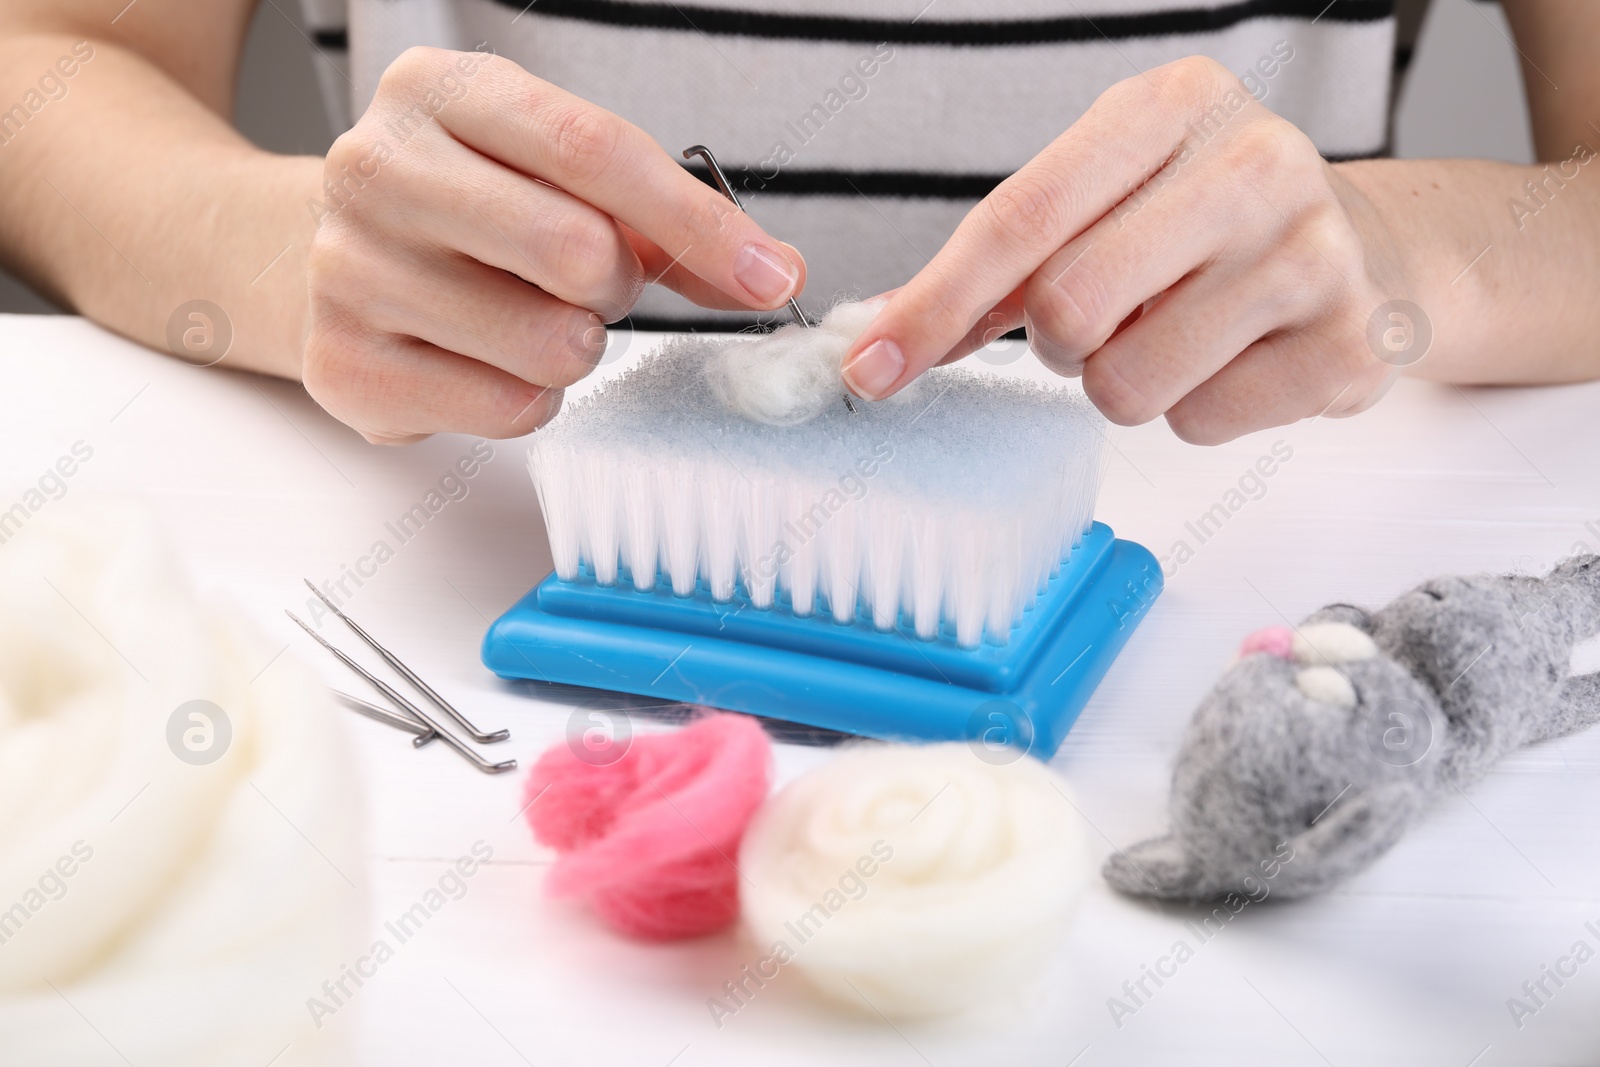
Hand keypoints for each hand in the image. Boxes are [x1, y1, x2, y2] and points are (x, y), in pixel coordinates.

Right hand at [304, 47, 805, 442]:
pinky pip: (508, 407)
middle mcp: (376, 167)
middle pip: (575, 250)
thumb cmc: (474, 211)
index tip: (767, 275)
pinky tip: (488, 360)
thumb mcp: (560, 179)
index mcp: (440, 91)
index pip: (595, 149)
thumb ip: (666, 220)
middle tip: (590, 286)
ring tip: (528, 317)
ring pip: (549, 342)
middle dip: (616, 286)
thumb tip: (772, 272)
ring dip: (574, 346)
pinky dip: (529, 398)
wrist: (331, 256)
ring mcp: (347, 268)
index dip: (698, 222)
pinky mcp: (344, 364)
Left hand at [840, 56, 1408, 443]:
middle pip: (1065, 311)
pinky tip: (1236, 358)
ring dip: (1124, 382)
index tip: (870, 365)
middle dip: (1056, 342)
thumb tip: (882, 336)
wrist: (1370, 248)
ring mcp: (1313, 253)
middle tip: (1103, 320)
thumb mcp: (1109, 199)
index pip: (1019, 217)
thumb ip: (999, 263)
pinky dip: (1195, 410)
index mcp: (1170, 106)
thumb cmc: (1205, 224)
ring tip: (1177, 334)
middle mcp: (1252, 162)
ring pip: (1125, 385)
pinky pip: (1199, 423)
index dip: (933, 303)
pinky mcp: (1347, 343)